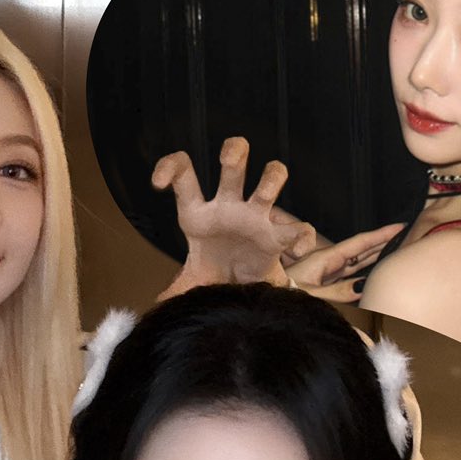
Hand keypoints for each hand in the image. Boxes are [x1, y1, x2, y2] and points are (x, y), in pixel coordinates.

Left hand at [153, 137, 316, 294]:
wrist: (241, 289)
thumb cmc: (214, 270)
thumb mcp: (192, 278)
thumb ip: (178, 288)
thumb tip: (162, 307)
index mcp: (201, 213)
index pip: (184, 175)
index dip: (170, 167)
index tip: (157, 184)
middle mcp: (230, 207)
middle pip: (235, 162)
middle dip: (235, 152)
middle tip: (230, 160)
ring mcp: (258, 218)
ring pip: (272, 178)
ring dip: (272, 178)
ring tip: (265, 195)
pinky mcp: (279, 238)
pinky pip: (300, 230)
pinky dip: (303, 237)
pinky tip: (296, 251)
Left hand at [283, 222, 404, 303]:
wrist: (264, 307)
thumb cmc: (280, 297)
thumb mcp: (311, 295)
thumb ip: (337, 292)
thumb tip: (363, 286)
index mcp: (323, 260)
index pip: (358, 244)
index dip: (380, 235)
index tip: (400, 226)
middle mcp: (325, 265)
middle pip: (360, 251)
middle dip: (382, 244)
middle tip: (405, 238)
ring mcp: (323, 276)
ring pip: (355, 266)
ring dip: (373, 260)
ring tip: (394, 254)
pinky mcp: (320, 288)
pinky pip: (346, 280)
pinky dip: (361, 277)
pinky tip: (370, 280)